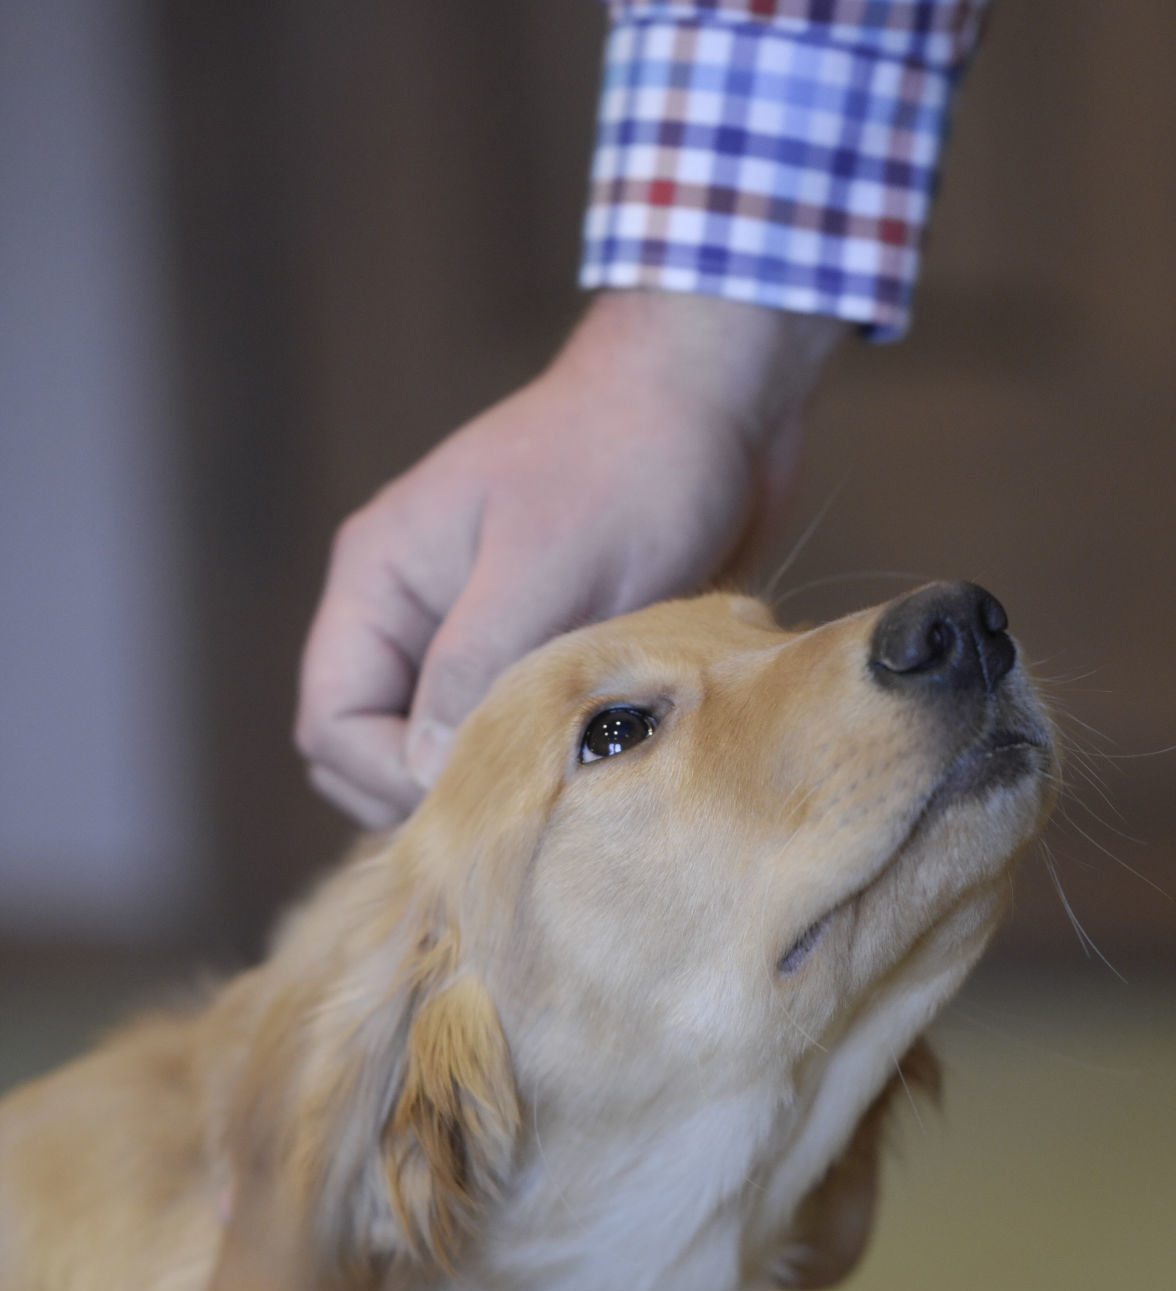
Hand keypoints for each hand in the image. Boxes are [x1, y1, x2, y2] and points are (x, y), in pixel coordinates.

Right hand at [296, 291, 842, 826]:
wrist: (719, 402)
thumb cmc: (628, 460)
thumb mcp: (544, 565)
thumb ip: (472, 670)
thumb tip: (426, 777)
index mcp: (380, 582)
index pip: (332, 724)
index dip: (390, 779)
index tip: (484, 795)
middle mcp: (412, 618)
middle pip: (372, 752)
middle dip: (433, 792)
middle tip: (526, 804)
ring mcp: (472, 639)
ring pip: (444, 756)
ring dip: (495, 781)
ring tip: (566, 779)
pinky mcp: (537, 656)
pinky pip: (509, 738)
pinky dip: (540, 762)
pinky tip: (594, 762)